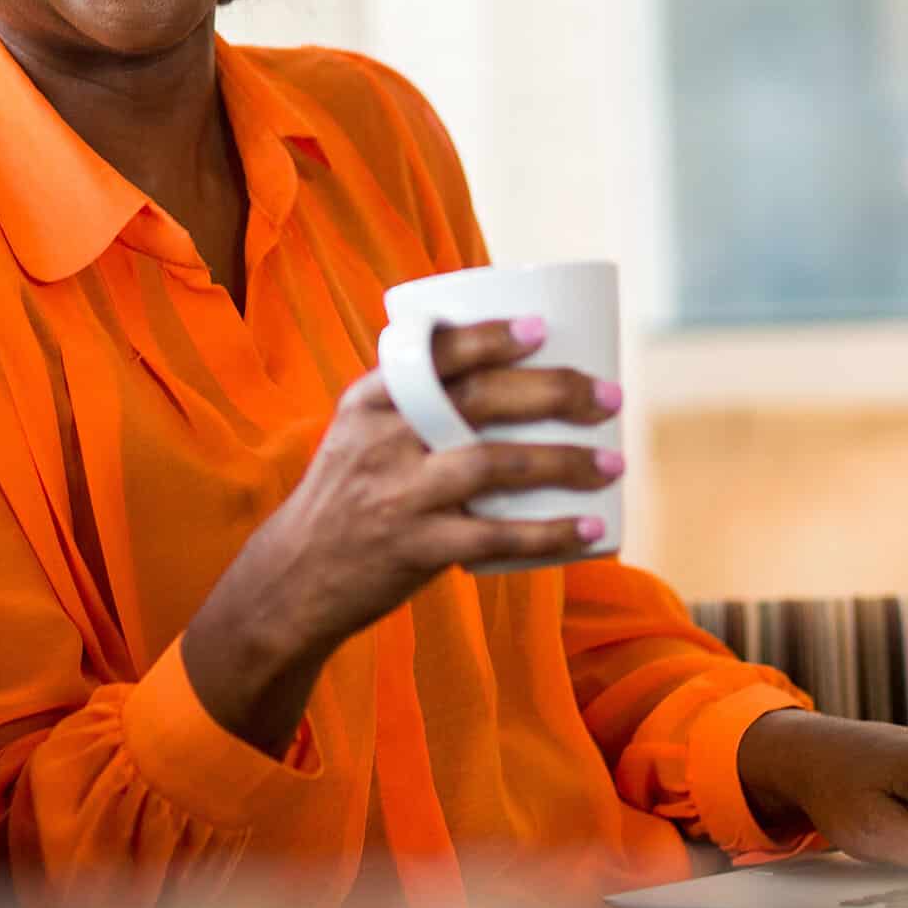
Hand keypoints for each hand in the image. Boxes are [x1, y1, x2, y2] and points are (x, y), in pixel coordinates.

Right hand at [181, 315, 620, 755]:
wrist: (293, 578)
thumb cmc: (346, 496)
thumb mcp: (358, 434)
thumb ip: (412, 403)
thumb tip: (504, 370)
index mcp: (370, 401)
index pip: (434, 354)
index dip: (490, 338)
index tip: (541, 329)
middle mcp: (384, 439)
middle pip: (480, 400)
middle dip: (554, 392)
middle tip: (608, 396)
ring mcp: (400, 494)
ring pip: (495, 463)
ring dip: (564, 460)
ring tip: (614, 461)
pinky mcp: (416, 548)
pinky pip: (495, 536)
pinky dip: (548, 532)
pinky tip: (589, 528)